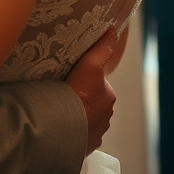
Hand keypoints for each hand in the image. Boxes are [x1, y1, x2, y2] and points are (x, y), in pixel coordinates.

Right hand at [64, 28, 117, 153]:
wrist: (65, 126)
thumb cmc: (79, 95)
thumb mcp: (90, 65)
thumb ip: (102, 48)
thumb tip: (114, 29)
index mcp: (108, 97)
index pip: (97, 83)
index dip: (84, 78)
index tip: (70, 77)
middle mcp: (106, 115)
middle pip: (92, 100)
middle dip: (81, 97)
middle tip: (62, 91)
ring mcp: (96, 131)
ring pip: (86, 117)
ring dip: (76, 113)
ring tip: (59, 108)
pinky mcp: (85, 144)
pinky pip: (79, 133)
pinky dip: (73, 129)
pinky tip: (61, 124)